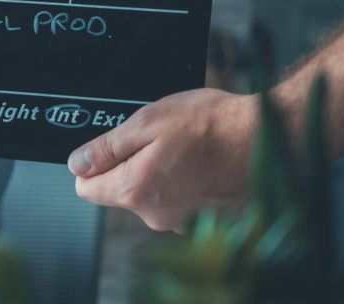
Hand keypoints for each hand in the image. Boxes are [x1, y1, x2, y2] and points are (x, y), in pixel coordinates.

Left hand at [69, 88, 254, 230]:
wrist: (265, 140)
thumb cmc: (211, 126)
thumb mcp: (146, 123)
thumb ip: (106, 148)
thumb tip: (77, 165)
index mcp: (135, 191)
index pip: (86, 188)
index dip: (93, 163)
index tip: (112, 147)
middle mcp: (155, 215)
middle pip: (118, 190)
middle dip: (129, 164)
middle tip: (157, 140)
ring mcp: (180, 221)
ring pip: (148, 193)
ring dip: (156, 170)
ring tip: (182, 148)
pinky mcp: (200, 219)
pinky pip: (174, 197)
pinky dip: (180, 179)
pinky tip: (197, 161)